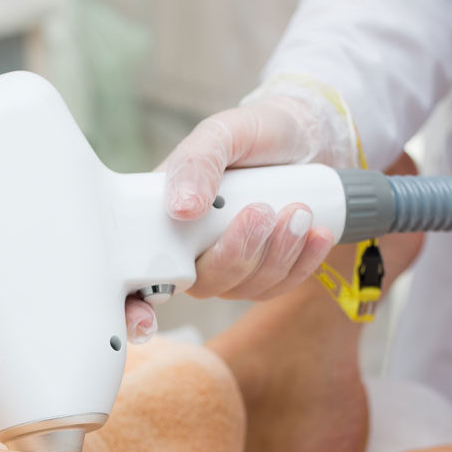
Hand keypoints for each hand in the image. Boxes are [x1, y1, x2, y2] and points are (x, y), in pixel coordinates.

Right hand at [125, 87, 344, 342]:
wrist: (303, 137)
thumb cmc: (254, 134)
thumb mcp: (222, 132)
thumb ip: (197, 162)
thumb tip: (182, 209)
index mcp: (164, 222)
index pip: (137, 280)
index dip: (133, 311)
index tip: (144, 319)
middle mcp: (192, 252)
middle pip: (205, 284)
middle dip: (239, 253)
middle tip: (264, 210)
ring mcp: (231, 267)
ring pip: (248, 286)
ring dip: (278, 252)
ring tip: (299, 209)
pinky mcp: (268, 273)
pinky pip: (282, 284)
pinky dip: (303, 261)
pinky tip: (318, 232)